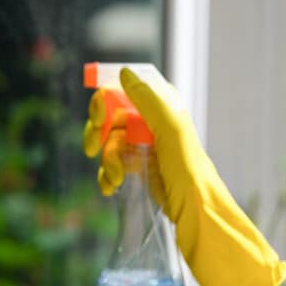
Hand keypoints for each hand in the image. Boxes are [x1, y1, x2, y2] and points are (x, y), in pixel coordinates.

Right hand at [84, 68, 285, 285]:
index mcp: (162, 107)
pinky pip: (112, 163)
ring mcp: (144, 145)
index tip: (99, 118)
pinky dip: (108, 175)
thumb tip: (124, 72)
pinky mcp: (140, 167)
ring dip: (107, 161)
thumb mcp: (169, 129)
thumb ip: (147, 99)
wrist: (195, 212)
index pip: (124, 91)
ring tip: (116, 179)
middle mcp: (151, 122)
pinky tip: (111, 187)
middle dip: (98, 134)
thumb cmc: (187, 169)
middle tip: (90, 148)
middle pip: (110, 117)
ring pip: (109, 143)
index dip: (106, 101)